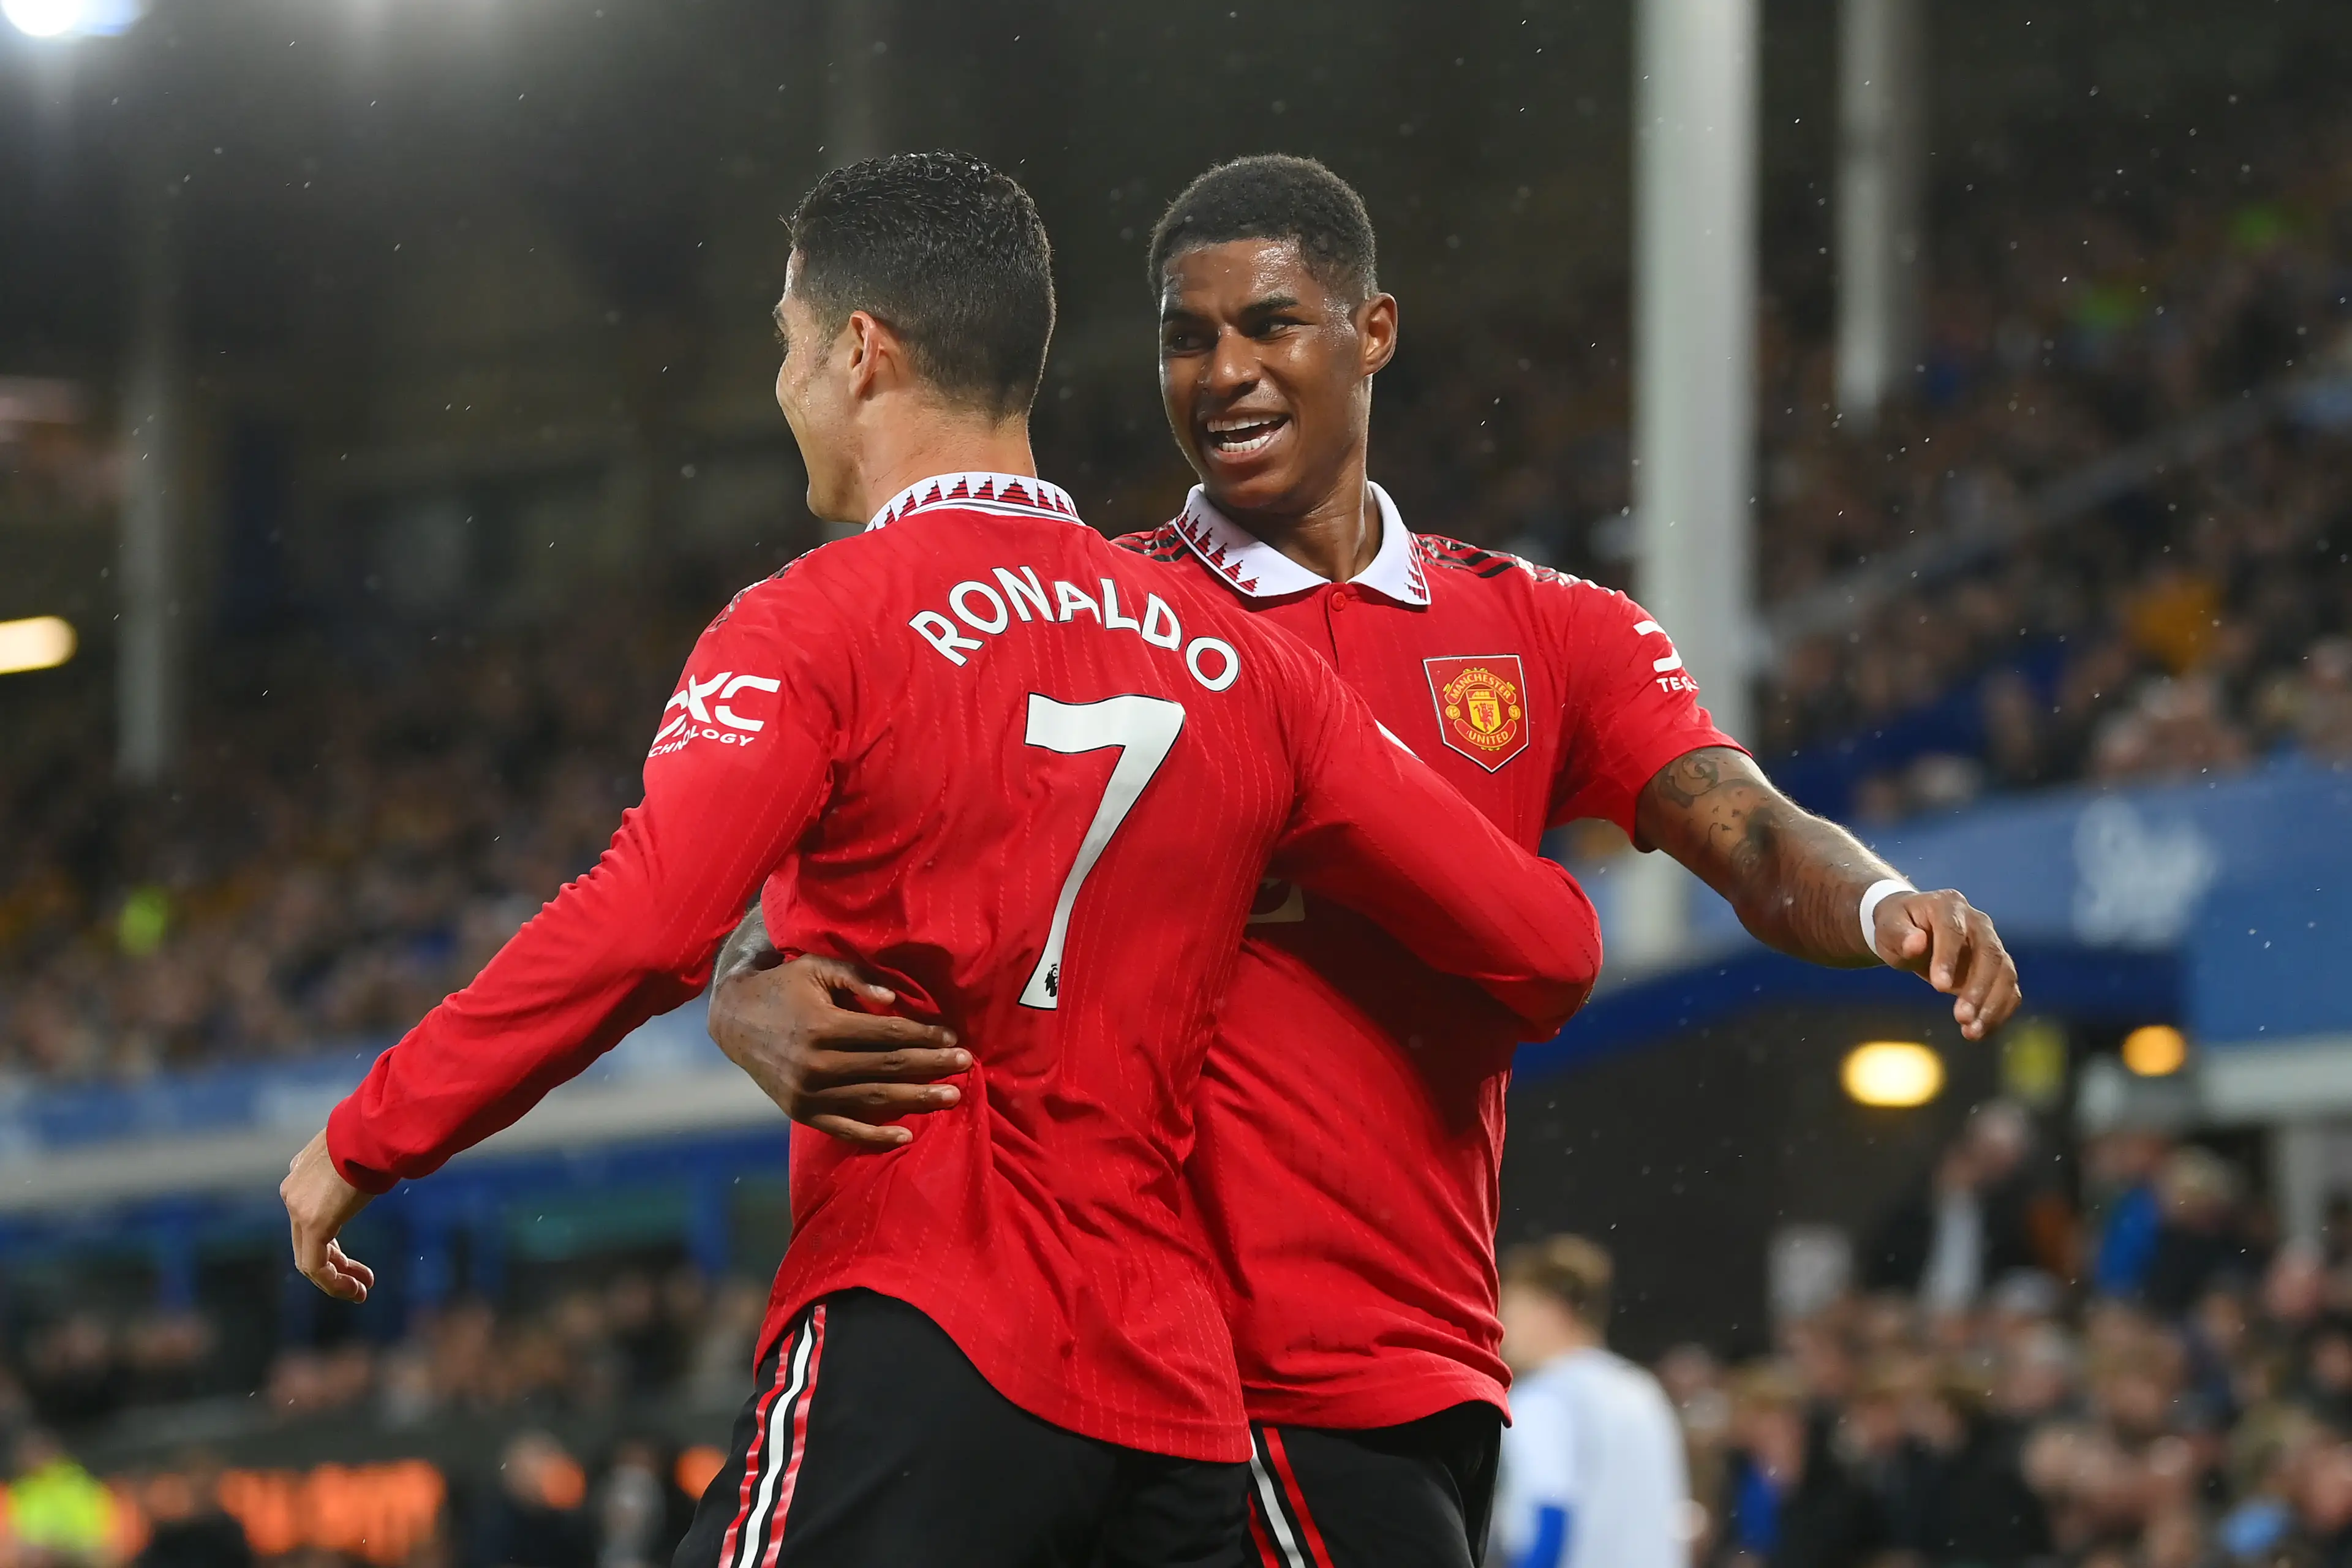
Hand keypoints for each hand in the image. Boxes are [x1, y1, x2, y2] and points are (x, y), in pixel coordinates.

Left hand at [281, 1129, 376, 1301]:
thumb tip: (385, 1157)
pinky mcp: (313, 1223)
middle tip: (363, 1281)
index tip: (355, 1254)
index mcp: (301, 1172)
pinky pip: (315, 1265)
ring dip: (336, 1279)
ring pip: (309, 1257)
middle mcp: (292, 1191)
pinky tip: (354, 1291)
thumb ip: (357, 1163)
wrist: (373, 1130)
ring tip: (361, 1292)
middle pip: (307, 1241)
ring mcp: (298, 1208)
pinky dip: (333, 1283)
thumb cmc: (377, 1134)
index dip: (332, 1242)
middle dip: (336, 1265)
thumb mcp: (360, 1148)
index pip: (308, 1218)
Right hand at [709, 954, 971, 1149]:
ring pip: (873, 1098)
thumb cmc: (784, 987)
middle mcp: (817, 1063)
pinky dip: (875, 1135)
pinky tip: (906, 1135)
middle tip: (966, 1065)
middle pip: (888, 1067)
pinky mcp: (801, 1112)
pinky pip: (844, 1128)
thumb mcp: (817, 968)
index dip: (923, 1036)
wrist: (734, 1020)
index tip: (952, 1036)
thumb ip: (857, 978)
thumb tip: (895, 999)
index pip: (887, 1034)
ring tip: (952, 1097)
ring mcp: (809, 1093)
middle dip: (931, 1066)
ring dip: (916, 1099)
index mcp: (823, 1026)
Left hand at [1872, 889, 2022, 1041]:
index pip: (1953, 931)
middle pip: (1989, 955)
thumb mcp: (1887, 927)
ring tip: (1971, 1032)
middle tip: (1961, 1018)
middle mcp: (1978, 922)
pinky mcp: (1997, 968)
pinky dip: (1999, 1012)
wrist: (1911, 929)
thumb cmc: (1895, 927)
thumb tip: (1916, 943)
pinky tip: (1980, 1032)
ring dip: (1992, 1005)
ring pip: (2005, 974)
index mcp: (1948, 905)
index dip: (1948, 958)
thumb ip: (1899, 935)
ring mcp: (1991, 944)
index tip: (1939, 988)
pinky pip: (2008, 990)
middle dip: (1978, 989)